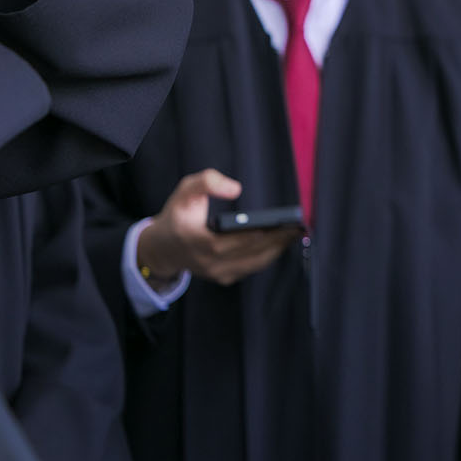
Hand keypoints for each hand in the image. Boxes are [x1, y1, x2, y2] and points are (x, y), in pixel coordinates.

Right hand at [137, 169, 300, 285]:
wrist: (163, 248)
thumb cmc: (179, 216)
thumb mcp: (185, 191)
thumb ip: (206, 182)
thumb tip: (236, 189)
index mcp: (193, 239)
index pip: (227, 241)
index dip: (252, 234)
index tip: (276, 224)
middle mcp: (204, 261)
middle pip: (247, 251)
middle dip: (275, 238)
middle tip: (297, 225)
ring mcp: (215, 272)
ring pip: (253, 262)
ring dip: (277, 248)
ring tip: (296, 232)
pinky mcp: (224, 277)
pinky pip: (252, 267)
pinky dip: (269, 255)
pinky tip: (283, 241)